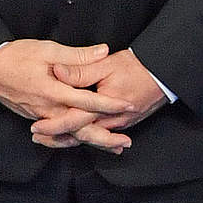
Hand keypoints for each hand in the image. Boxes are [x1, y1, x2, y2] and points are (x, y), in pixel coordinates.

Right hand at [0, 41, 136, 152]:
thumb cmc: (14, 56)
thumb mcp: (47, 49)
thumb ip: (77, 55)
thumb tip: (102, 51)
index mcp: (52, 91)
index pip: (87, 102)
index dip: (110, 104)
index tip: (128, 105)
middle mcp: (46, 109)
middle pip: (80, 130)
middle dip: (104, 139)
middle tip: (125, 144)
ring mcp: (39, 116)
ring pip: (69, 135)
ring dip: (91, 141)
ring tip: (112, 147)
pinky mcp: (35, 117)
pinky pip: (57, 134)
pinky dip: (72, 139)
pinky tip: (83, 141)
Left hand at [30, 49, 167, 149]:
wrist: (165, 72)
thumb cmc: (137, 67)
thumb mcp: (106, 64)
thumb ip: (80, 69)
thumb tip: (57, 70)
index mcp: (105, 106)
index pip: (75, 120)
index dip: (54, 125)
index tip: (37, 127)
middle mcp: (113, 120)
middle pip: (82, 135)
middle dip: (59, 138)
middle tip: (38, 138)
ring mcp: (121, 124)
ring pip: (92, 137)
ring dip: (72, 138)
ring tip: (52, 138)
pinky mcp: (126, 123)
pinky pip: (104, 134)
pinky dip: (89, 136)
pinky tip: (78, 136)